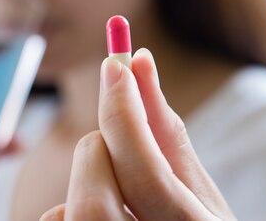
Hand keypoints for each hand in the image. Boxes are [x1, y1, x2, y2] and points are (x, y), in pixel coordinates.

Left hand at [40, 48, 235, 220]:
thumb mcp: (198, 196)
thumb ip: (166, 134)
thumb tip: (138, 61)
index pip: (147, 172)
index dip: (125, 113)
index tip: (115, 63)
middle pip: (95, 200)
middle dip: (99, 152)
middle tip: (112, 146)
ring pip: (67, 216)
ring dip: (82, 187)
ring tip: (115, 199)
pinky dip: (68, 212)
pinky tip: (100, 219)